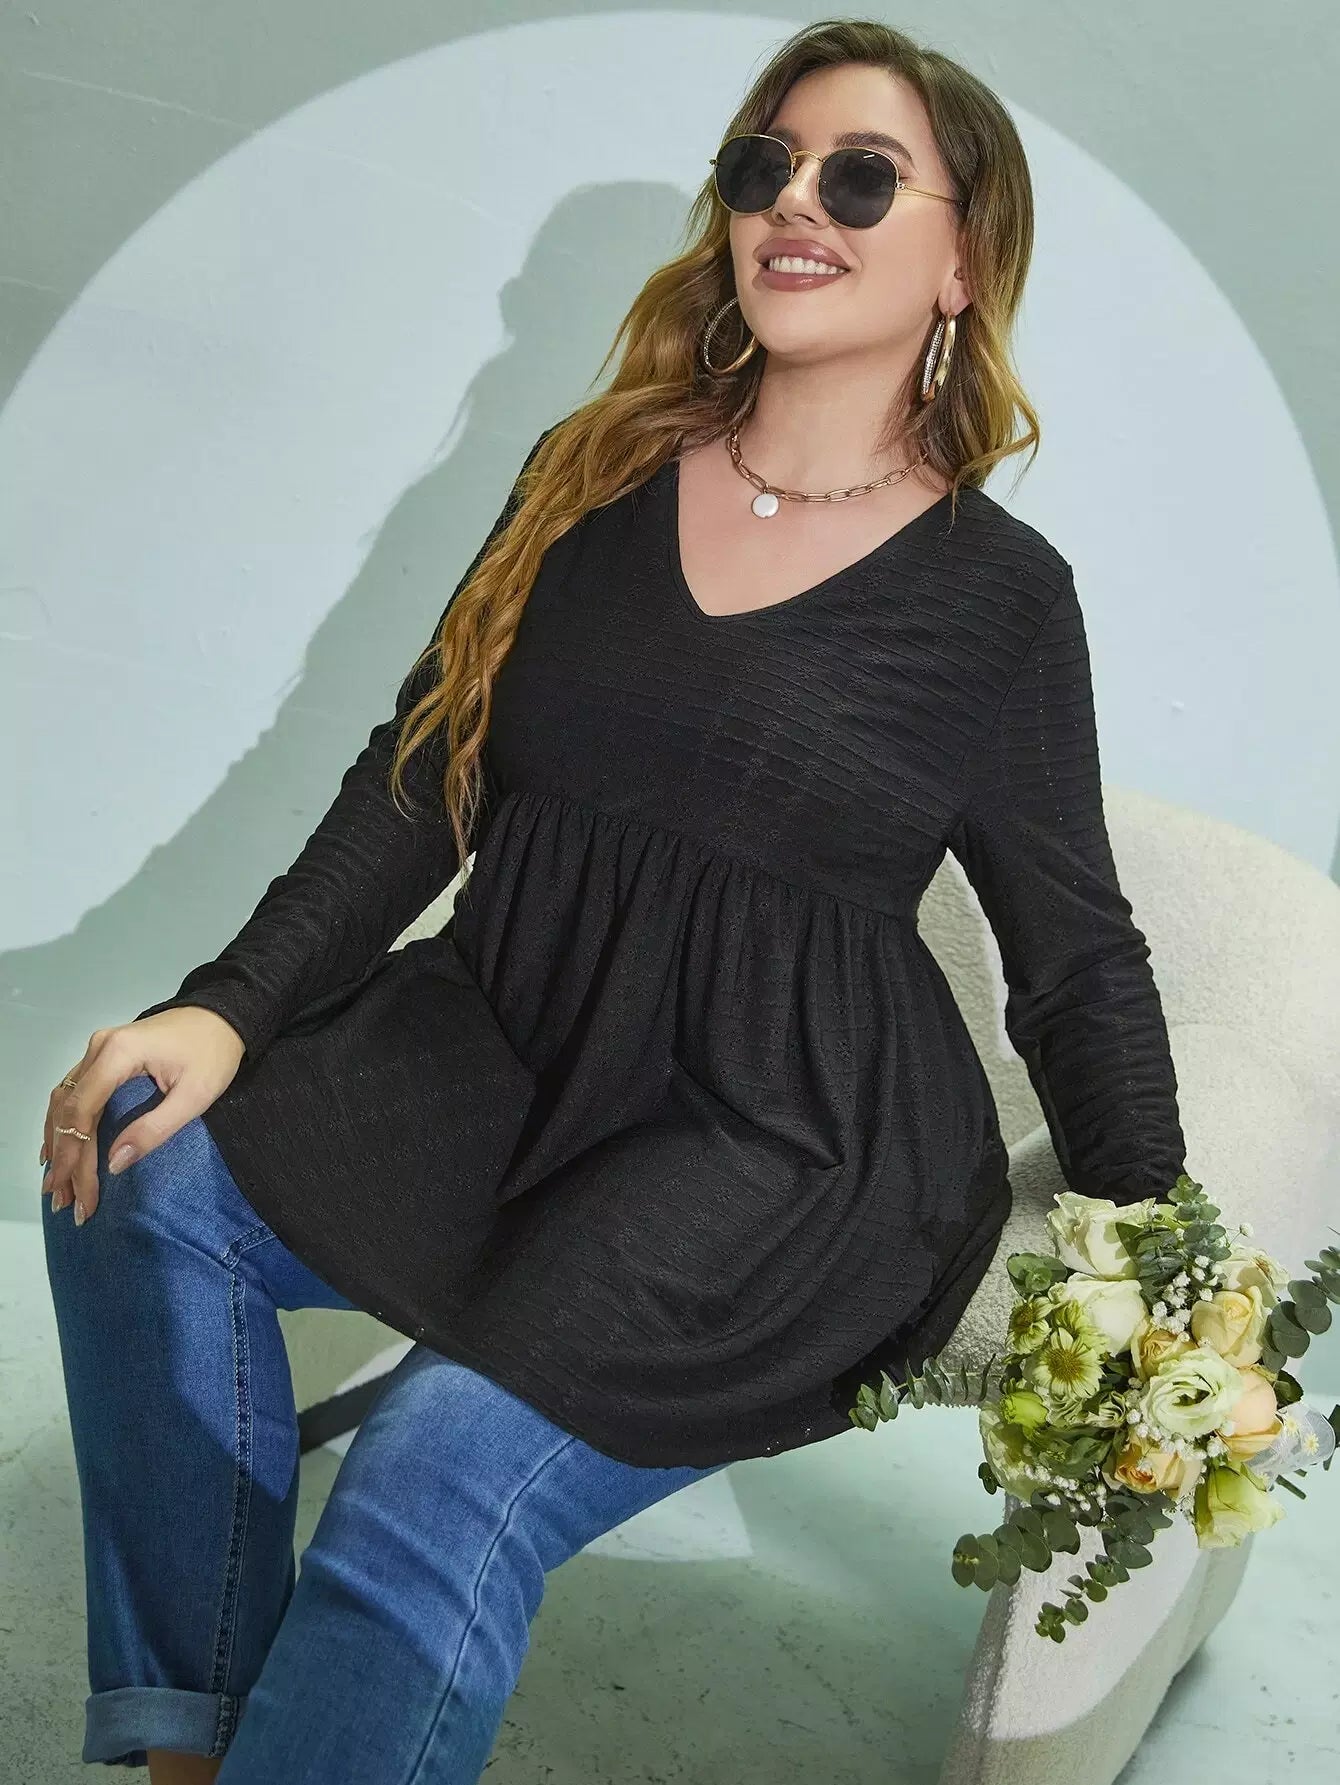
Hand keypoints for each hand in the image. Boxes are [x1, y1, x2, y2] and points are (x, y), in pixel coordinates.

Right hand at [41, 1008, 246, 1224]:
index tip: (78, 1193)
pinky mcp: (104, 1053)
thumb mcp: (195, 1096)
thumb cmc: (215, 1053)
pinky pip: (73, 1091)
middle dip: (63, 1158)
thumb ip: (155, 1129)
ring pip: (63, 1101)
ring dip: (58, 1142)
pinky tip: (57, 1147)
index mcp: (118, 1054)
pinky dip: (63, 1122)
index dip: (76, 1157)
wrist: (224, 1015)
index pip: (82, 1113)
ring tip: (56, 1184)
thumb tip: (114, 1164)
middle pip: (68, 1110)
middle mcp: (99, 1047)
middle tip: (62, 1199)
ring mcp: (98, 1048)